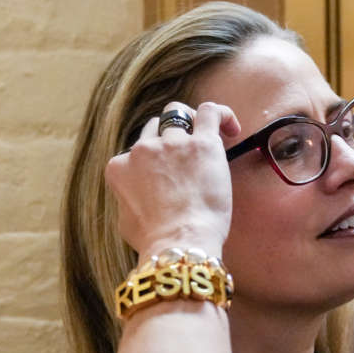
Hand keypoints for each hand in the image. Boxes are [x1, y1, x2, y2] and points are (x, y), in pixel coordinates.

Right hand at [105, 101, 240, 258]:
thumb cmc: (156, 241)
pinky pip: (211, 111)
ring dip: (192, 123)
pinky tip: (232, 129)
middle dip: (170, 136)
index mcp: (120, 167)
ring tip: (208, 142)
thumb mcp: (126, 222)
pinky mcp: (202, 144)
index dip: (154, 163)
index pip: (136, 153)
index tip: (169, 179)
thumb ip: (129, 202)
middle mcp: (143, 150)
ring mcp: (172, 143)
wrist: (180, 241)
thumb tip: (138, 202)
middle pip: (156, 128)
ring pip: (178, 115)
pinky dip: (222, 114)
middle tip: (189, 155)